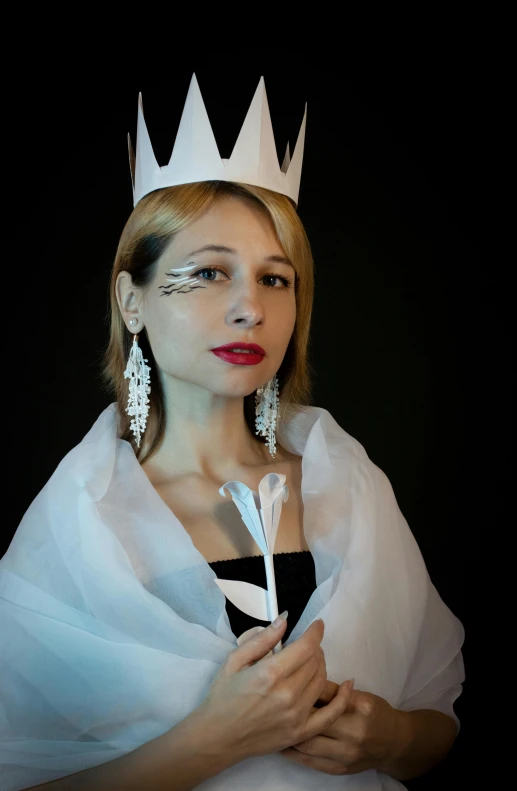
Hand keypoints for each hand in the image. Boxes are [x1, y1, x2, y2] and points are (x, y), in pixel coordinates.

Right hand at [196, 618, 352, 763]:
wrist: (217, 737)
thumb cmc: (222, 696)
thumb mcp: (235, 660)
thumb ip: (262, 640)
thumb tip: (284, 621)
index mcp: (270, 674)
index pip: (305, 647)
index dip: (315, 632)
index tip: (318, 624)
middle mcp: (287, 694)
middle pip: (316, 662)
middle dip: (315, 647)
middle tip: (306, 644)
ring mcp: (296, 716)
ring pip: (322, 681)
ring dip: (321, 665)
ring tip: (312, 660)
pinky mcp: (300, 732)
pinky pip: (330, 715)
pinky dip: (342, 698)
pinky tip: (348, 684)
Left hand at [280, 680, 404, 776]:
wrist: (394, 743)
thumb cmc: (374, 713)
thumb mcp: (359, 695)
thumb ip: (332, 691)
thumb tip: (302, 680)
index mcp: (358, 707)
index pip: (324, 695)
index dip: (303, 689)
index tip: (286, 682)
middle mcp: (353, 732)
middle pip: (313, 720)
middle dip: (292, 711)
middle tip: (275, 701)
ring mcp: (345, 754)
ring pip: (307, 744)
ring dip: (288, 733)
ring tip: (273, 721)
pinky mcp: (339, 769)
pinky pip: (310, 762)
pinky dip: (293, 752)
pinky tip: (282, 741)